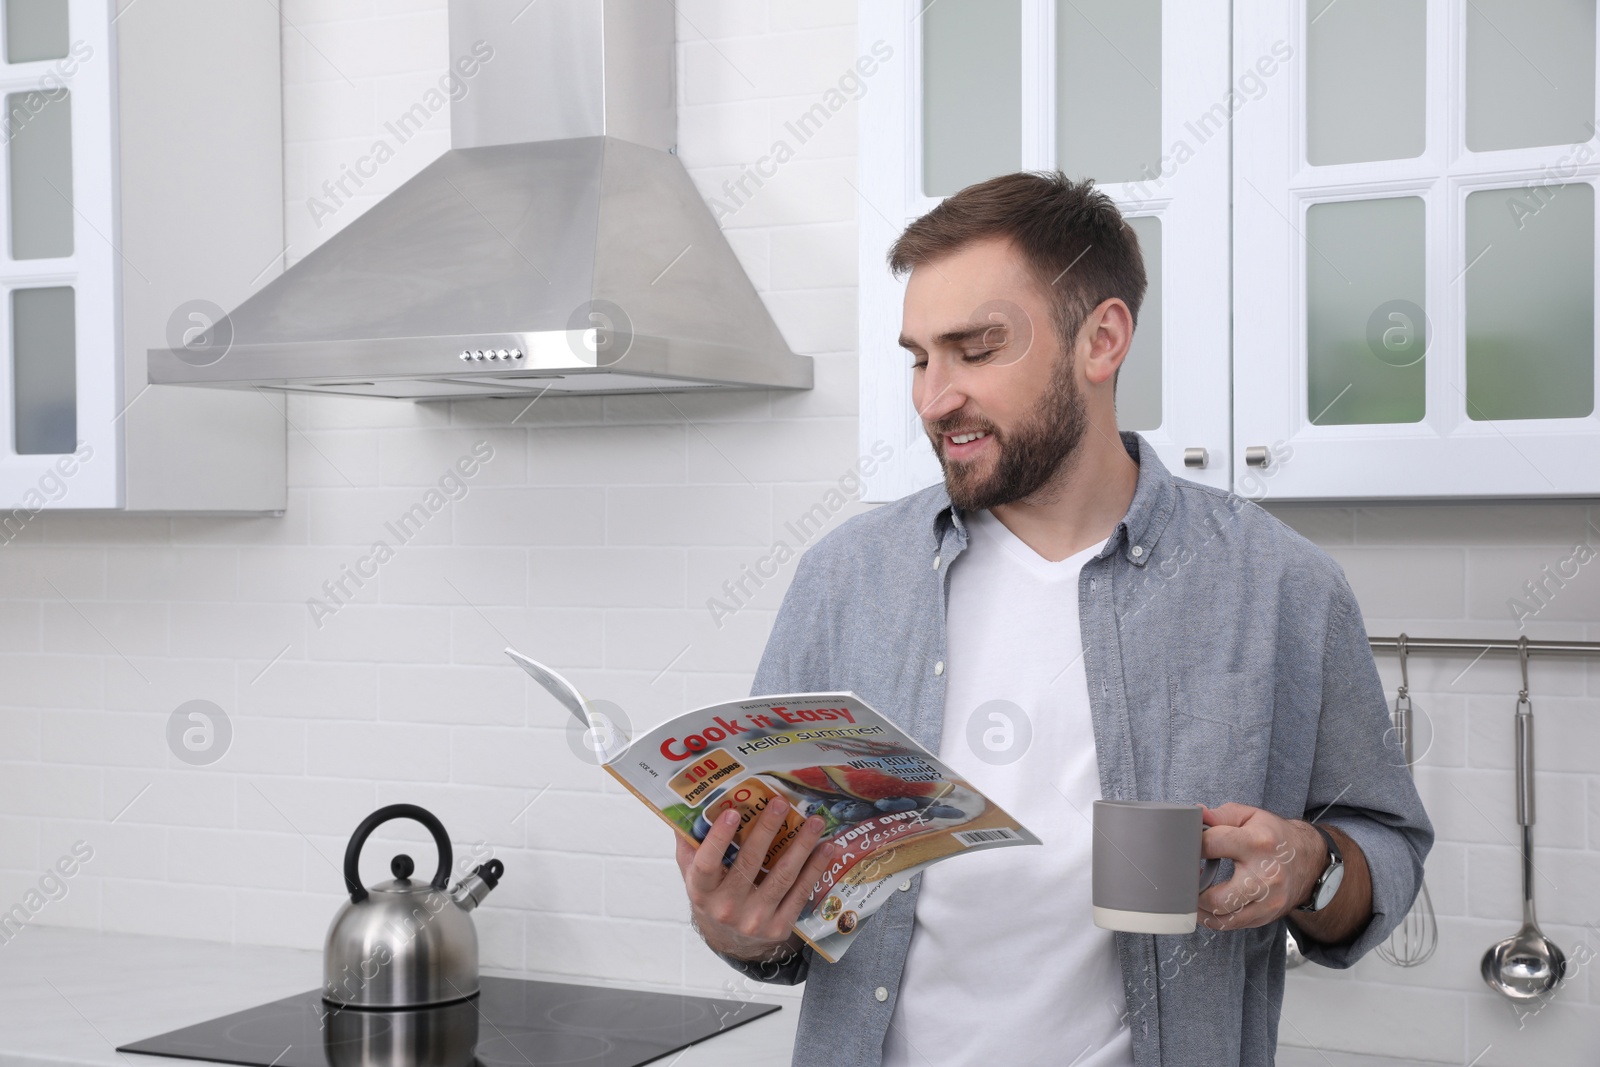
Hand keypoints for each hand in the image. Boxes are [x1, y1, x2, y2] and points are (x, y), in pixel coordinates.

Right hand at [675, 795, 837, 962]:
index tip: (732, 812)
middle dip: (767, 830)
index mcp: (702, 892)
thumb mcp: (693, 875)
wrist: (731, 942)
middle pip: (749, 864)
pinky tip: (826, 848)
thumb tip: (690, 806)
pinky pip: (800, 893)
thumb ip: (690, 844)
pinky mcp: (779, 927)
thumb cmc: (713, 896)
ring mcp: (755, 920)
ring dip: (801, 846)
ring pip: (782, 877)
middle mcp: (726, 908)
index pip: (706, 864)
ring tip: (814, 821)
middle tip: (781, 803)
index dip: (718, 839)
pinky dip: (815, 869)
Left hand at [1196, 803, 1323, 930]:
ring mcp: (1268, 901)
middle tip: (1185, 878)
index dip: (1192, 845)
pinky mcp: (1266, 916)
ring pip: (1223, 918)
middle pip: (1217, 897)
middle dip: (1193, 890)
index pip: (1212, 846)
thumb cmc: (1275, 836)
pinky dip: (1213, 917)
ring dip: (1200, 908)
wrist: (1309, 861)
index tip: (1186, 847)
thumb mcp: (1250, 816)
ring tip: (1193, 892)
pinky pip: (1231, 925)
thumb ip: (1220, 815)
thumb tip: (1196, 815)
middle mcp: (1265, 876)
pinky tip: (1207, 903)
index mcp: (1257, 843)